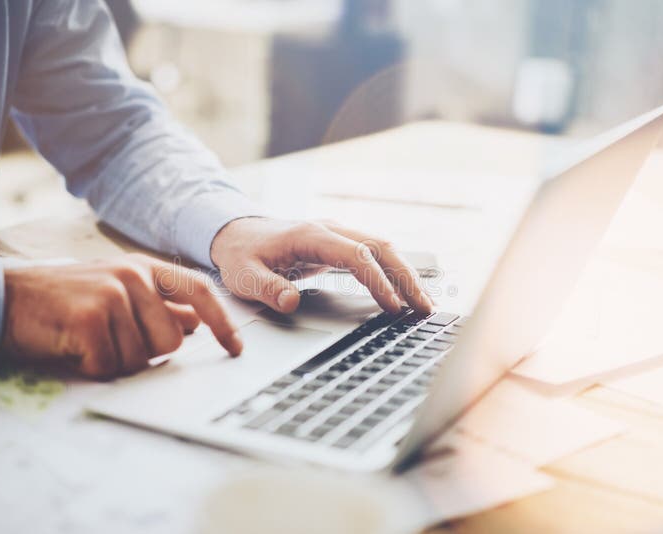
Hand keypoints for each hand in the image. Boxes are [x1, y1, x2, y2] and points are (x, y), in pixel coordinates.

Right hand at [1, 254, 241, 378]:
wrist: (3, 298)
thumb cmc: (63, 301)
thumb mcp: (115, 291)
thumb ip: (156, 304)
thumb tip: (195, 322)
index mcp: (143, 268)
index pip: (198, 291)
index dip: (222, 321)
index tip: (236, 348)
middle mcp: (132, 275)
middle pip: (171, 340)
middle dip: (145, 352)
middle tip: (111, 340)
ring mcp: (112, 293)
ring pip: (142, 357)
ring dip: (115, 361)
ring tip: (88, 340)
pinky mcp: (90, 317)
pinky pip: (111, 365)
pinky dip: (92, 367)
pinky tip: (73, 347)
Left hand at [210, 218, 432, 314]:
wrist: (237, 232)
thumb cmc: (242, 254)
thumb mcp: (244, 275)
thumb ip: (266, 288)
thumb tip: (291, 302)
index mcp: (311, 235)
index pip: (356, 256)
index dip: (377, 281)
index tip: (392, 307)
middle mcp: (331, 229)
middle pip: (381, 248)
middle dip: (407, 277)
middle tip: (425, 308)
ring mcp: (338, 234)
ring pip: (383, 248)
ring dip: (406, 274)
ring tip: (425, 304)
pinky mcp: (341, 243)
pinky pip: (375, 254)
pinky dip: (394, 271)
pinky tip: (406, 292)